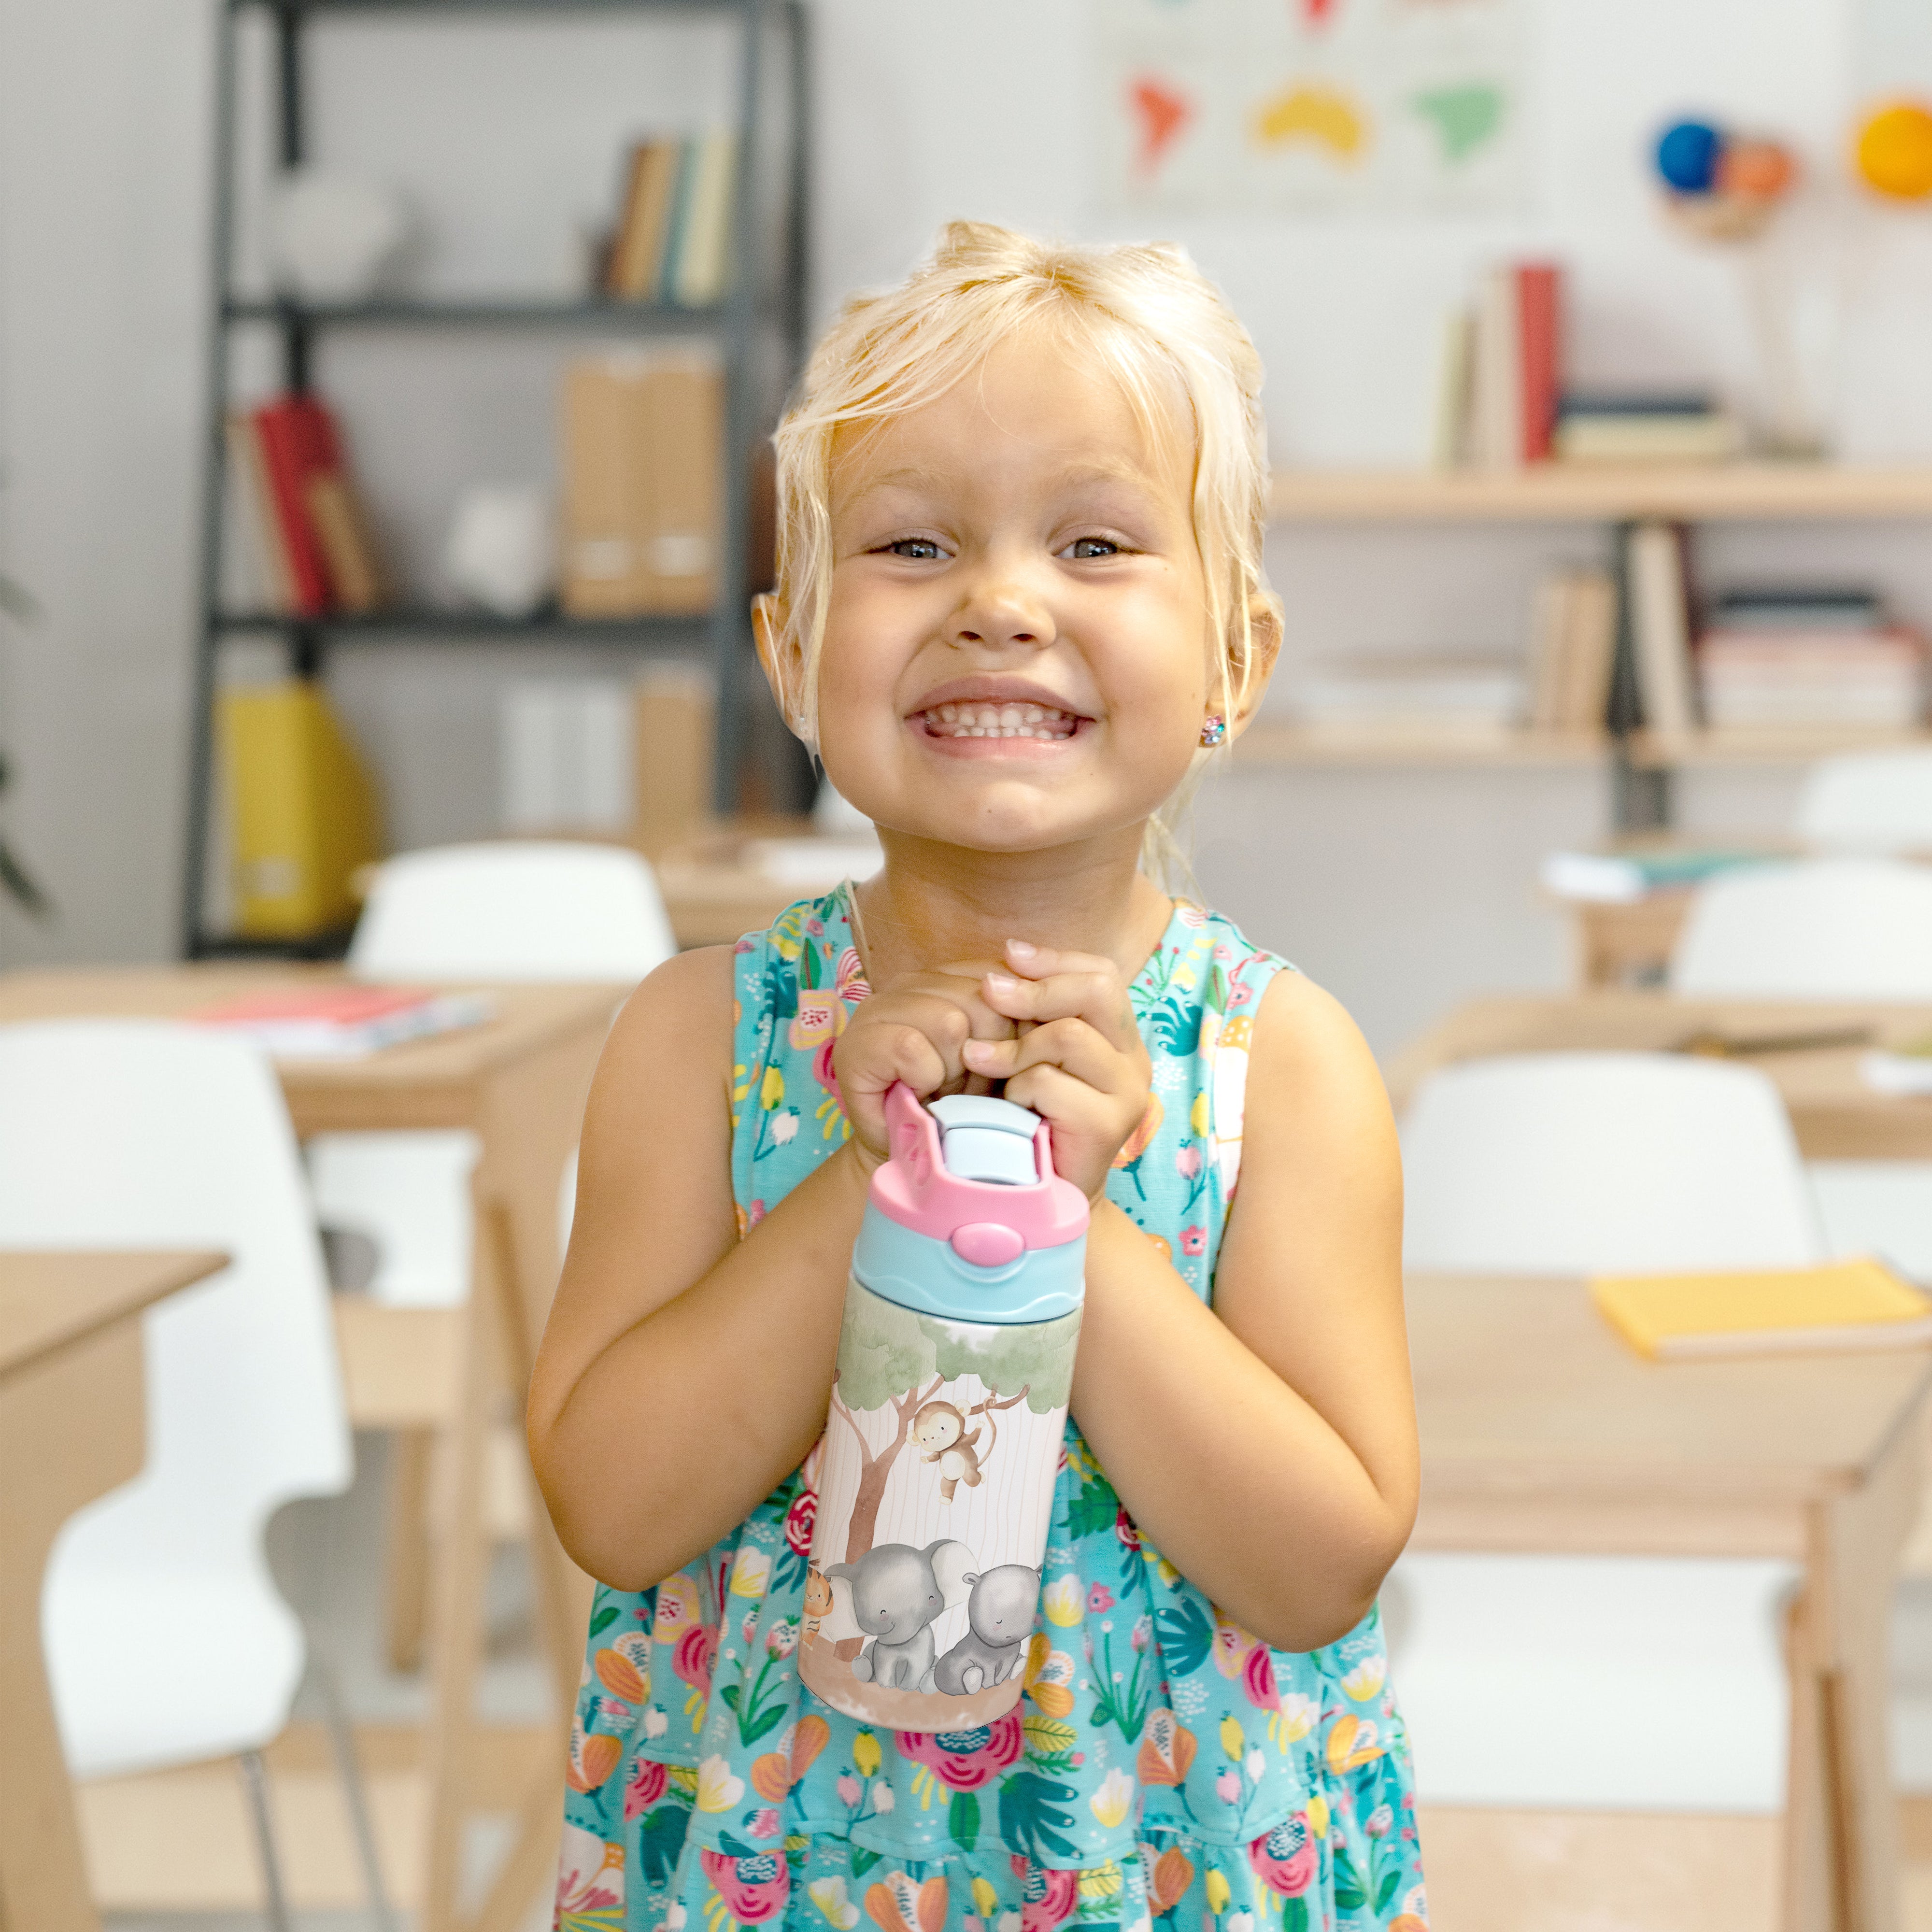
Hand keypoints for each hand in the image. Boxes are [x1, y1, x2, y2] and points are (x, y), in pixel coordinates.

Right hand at [831, 962, 1013, 1170]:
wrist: (915, 1156)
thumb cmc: (966, 1105)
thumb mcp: (1005, 1057)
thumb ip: (1022, 1021)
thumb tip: (1051, 1008)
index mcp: (951, 976)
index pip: (1004, 976)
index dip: (1018, 1027)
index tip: (1006, 1063)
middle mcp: (912, 981)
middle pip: (984, 1000)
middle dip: (989, 1055)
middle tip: (972, 1085)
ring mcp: (879, 1007)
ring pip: (948, 1022)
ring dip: (955, 1071)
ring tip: (946, 1090)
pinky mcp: (857, 1042)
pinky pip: (911, 1049)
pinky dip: (924, 1079)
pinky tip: (918, 1092)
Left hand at [960, 940, 1152, 1201]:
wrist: (1044, 1195)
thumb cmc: (1029, 1119)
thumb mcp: (1030, 1057)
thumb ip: (1031, 1016)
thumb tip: (1004, 963)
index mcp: (1119, 1037)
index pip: (1101, 974)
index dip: (1055, 958)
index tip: (1009, 954)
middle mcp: (1134, 1060)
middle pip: (1097, 991)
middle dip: (1035, 987)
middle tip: (988, 991)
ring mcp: (1128, 1093)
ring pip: (1067, 1036)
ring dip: (1015, 1046)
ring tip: (981, 1062)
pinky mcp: (1109, 1125)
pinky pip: (1050, 1083)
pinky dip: (1017, 1090)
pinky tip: (1010, 1108)